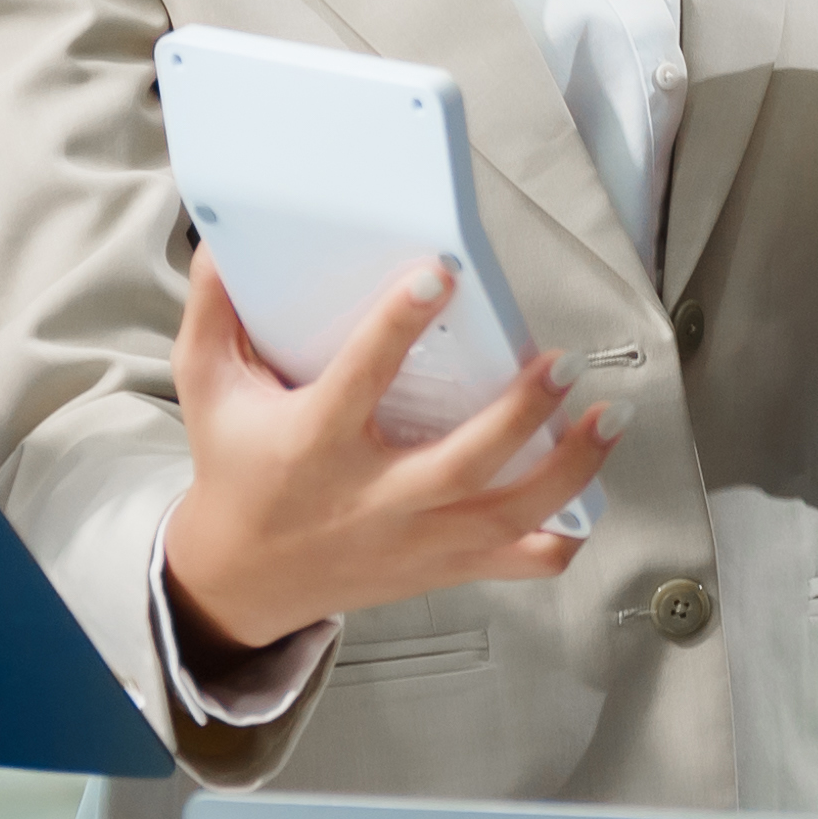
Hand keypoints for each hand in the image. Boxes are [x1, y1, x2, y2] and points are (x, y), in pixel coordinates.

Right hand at [153, 251, 620, 660]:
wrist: (243, 578)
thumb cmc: (235, 468)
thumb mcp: (208, 387)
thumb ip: (215, 312)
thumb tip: (221, 241)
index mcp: (315, 444)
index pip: (360, 379)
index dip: (398, 325)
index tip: (438, 275)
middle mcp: (374, 498)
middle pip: (464, 462)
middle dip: (522, 412)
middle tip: (562, 361)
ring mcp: (416, 539)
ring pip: (510, 515)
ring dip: (570, 468)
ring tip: (608, 417)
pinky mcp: (443, 567)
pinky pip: (521, 563)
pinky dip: (564, 534)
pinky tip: (589, 491)